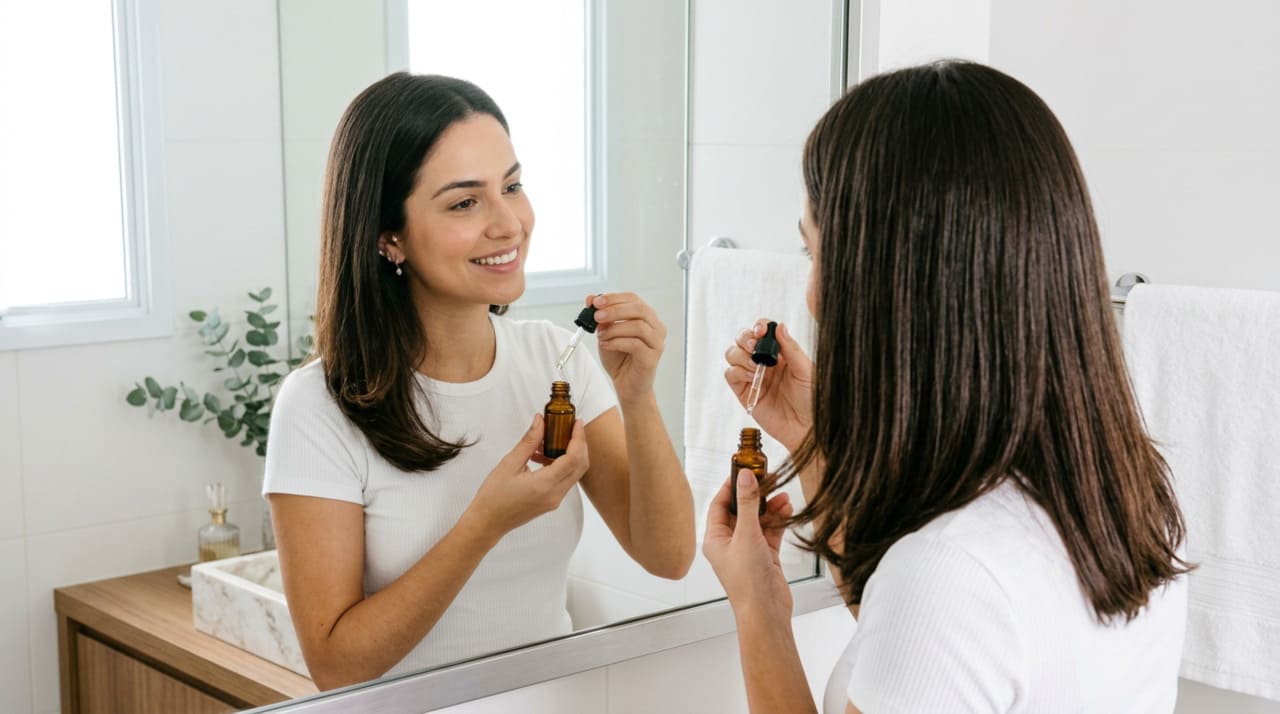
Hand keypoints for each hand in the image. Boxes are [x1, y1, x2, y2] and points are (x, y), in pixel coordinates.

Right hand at [465, 415, 589, 534]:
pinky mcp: (552, 502)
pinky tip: (542, 456)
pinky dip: (561, 464)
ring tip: (549, 440)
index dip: (578, 438)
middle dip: (579, 444)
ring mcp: (555, 500)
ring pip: (574, 472)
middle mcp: (555, 495)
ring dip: (569, 454)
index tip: (576, 422)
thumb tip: (541, 421)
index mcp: (545, 485)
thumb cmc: (493, 496)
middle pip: (580, 465)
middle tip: (569, 427)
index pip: (573, 458)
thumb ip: (529, 441)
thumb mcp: (509, 464)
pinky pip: (565, 480)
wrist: (488, 522)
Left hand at [589, 292, 666, 403]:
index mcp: (647, 318)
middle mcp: (656, 328)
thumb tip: (590, 298)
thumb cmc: (619, 359)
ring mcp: (657, 343)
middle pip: (639, 309)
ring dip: (614, 329)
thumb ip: (601, 317)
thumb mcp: (606, 333)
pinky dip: (616, 342)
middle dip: (614, 310)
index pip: (633, 299)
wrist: (626, 385)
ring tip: (601, 336)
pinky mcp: (653, 358)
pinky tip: (606, 346)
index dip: (614, 298)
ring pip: (638, 326)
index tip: (596, 302)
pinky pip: (635, 344)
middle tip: (597, 316)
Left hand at [703, 469, 795, 621]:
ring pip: (758, 520)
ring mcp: (748, 549)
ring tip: (783, 496)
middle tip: (768, 479)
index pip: (718, 505)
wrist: (766, 612)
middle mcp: (729, 543)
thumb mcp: (746, 535)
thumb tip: (745, 477)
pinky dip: (779, 521)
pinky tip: (787, 510)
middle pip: (740, 510)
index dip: (730, 486)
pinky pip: (771, 532)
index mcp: (715, 539)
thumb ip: (746, 503)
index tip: (744, 470)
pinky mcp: (765, 556)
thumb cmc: (747, 581)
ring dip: (770, 508)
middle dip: (755, 496)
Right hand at [723, 319, 813, 451]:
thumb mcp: (806, 370)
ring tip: (755, 366)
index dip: (758, 327)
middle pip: (742, 339)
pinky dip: (737, 371)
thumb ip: (791, 349)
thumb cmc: (812, 400)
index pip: (762, 331)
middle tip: (755, 346)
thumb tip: (780, 327)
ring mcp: (753, 376)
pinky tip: (751, 377)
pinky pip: (730, 374)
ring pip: (732, 354)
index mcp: (780, 353)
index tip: (761, 330)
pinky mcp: (744, 392)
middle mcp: (764, 362)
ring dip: (740, 355)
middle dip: (744, 338)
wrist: (806, 428)